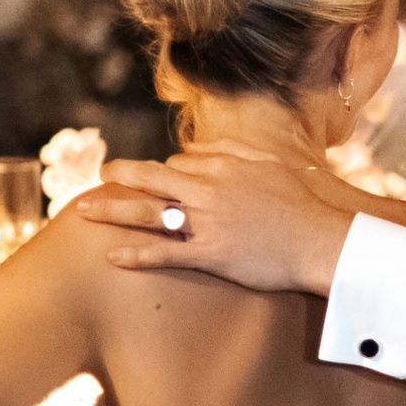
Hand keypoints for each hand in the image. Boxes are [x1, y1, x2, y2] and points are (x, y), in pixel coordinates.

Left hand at [74, 146, 351, 296]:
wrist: (322, 239)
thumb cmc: (303, 203)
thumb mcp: (269, 164)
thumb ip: (228, 151)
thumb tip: (191, 147)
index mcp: (223, 167)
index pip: (177, 163)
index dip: (158, 171)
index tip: (143, 176)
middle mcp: (209, 190)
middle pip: (152, 179)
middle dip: (120, 176)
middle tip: (97, 176)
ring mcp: (207, 222)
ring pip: (149, 213)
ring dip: (113, 210)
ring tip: (83, 211)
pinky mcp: (211, 254)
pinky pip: (166, 254)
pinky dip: (138, 255)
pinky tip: (112, 258)